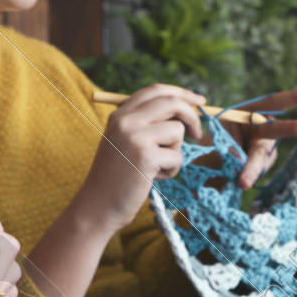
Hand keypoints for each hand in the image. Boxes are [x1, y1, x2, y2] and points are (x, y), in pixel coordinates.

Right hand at [87, 83, 205, 230]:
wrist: (97, 205)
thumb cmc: (116, 177)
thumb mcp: (123, 142)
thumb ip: (145, 124)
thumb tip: (185, 111)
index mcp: (120, 115)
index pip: (155, 91)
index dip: (181, 93)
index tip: (199, 101)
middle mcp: (126, 121)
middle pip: (171, 103)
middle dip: (192, 117)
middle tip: (197, 134)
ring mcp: (135, 137)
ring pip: (178, 131)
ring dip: (175, 151)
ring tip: (156, 166)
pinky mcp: (147, 156)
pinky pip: (177, 156)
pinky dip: (171, 170)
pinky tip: (152, 178)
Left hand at [221, 86, 296, 188]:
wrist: (208, 164)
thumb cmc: (212, 144)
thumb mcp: (216, 139)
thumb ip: (230, 146)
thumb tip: (242, 159)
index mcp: (248, 112)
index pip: (274, 102)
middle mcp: (260, 127)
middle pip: (277, 128)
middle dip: (290, 127)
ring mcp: (263, 147)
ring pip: (261, 157)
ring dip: (252, 168)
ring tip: (242, 181)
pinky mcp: (263, 164)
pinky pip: (256, 170)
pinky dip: (245, 175)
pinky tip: (236, 176)